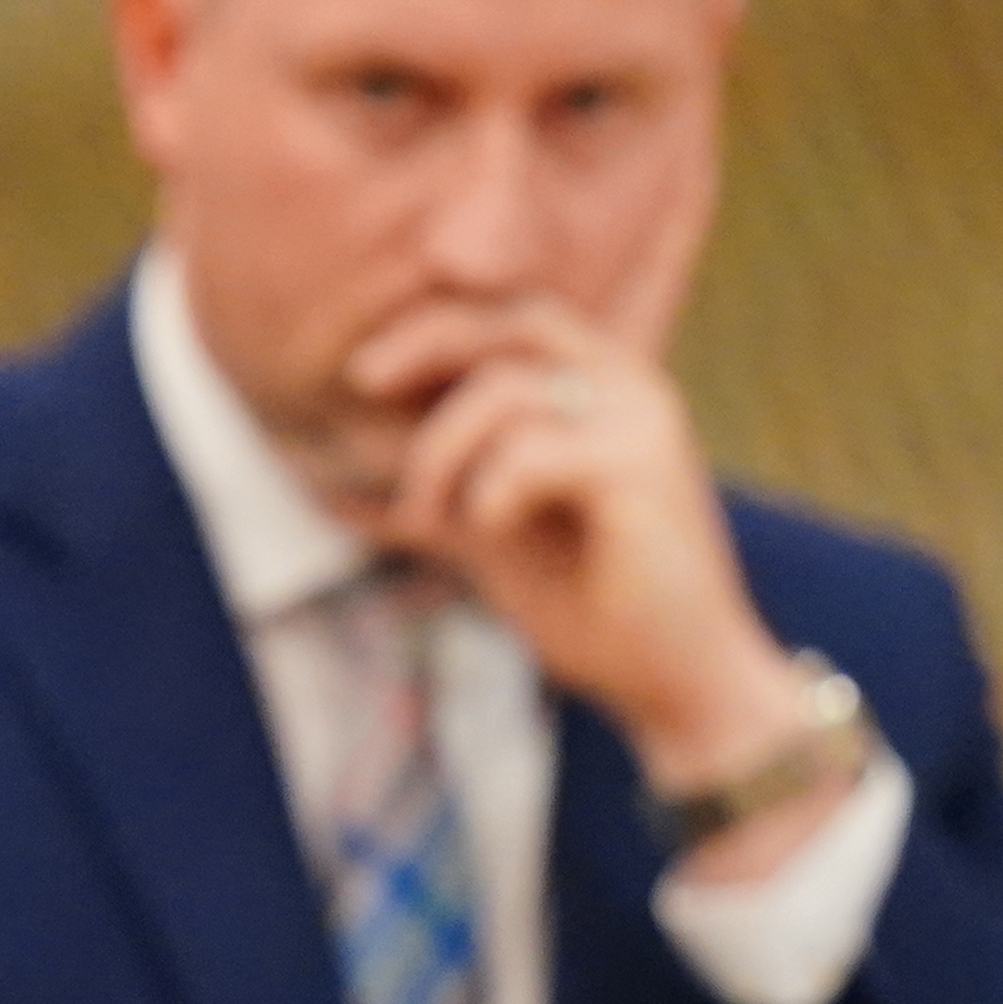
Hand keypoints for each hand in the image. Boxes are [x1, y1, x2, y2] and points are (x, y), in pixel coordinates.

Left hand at [351, 298, 848, 879]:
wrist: (677, 680)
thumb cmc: (593, 610)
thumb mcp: (489, 540)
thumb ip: (429, 498)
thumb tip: (325, 488)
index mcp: (601, 392)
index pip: (510, 322)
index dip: (434, 332)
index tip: (362, 374)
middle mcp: (630, 388)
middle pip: (510, 323)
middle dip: (424, 343)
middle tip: (359, 380)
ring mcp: (642, 421)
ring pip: (504, 390)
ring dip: (438, 453)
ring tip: (423, 517)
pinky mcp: (641, 467)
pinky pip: (530, 451)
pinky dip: (487, 490)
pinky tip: (486, 528)